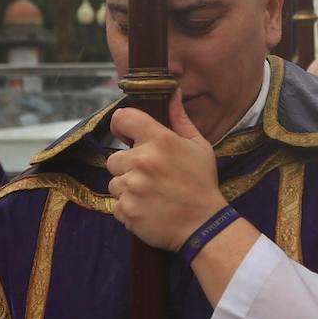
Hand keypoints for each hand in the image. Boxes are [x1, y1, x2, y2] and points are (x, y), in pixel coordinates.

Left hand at [107, 93, 226, 250]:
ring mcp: (132, 187)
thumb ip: (180, 119)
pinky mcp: (126, 210)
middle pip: (113, 158)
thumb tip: (172, 92)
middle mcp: (141, 161)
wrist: (203, 226)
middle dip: (127, 167)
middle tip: (150, 177)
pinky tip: (148, 208)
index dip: (122, 125)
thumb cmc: (202, 184)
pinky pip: (116, 205)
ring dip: (127, 188)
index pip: (122, 118)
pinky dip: (128, 208)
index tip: (127, 135)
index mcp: (159, 141)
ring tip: (151, 195)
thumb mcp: (198, 146)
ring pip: (114, 183)